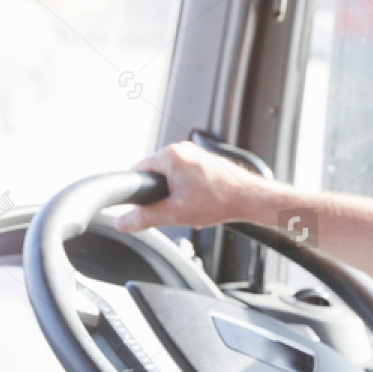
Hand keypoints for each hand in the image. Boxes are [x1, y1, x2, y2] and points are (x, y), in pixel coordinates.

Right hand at [113, 141, 263, 233]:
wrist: (249, 199)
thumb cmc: (220, 199)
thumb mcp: (176, 213)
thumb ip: (145, 217)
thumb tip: (123, 222)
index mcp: (171, 155)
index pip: (137, 171)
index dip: (138, 192)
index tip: (143, 205)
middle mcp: (182, 149)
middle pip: (154, 176)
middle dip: (161, 196)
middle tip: (174, 209)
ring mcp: (194, 154)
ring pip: (170, 178)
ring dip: (175, 196)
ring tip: (191, 206)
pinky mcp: (203, 162)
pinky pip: (184, 177)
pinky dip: (186, 192)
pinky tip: (198, 204)